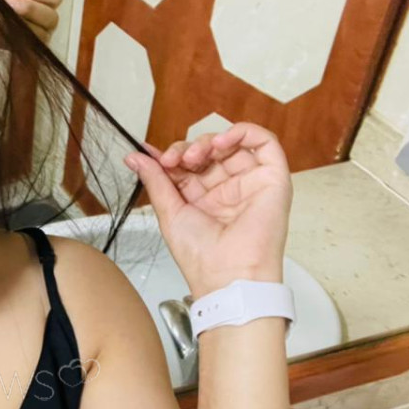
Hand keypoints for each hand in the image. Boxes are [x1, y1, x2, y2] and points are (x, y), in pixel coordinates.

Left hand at [123, 123, 292, 299]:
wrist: (227, 276)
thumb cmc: (202, 257)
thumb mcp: (169, 213)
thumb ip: (156, 180)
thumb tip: (136, 157)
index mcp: (203, 199)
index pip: (188, 164)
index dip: (172, 155)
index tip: (154, 156)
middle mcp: (228, 190)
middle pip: (209, 151)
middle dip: (188, 148)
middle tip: (175, 161)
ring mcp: (250, 183)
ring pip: (233, 144)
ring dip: (211, 140)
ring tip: (195, 155)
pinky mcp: (273, 179)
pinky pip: (265, 143)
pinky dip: (243, 132)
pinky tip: (222, 142)